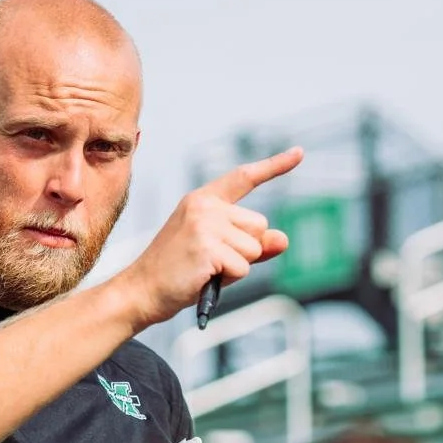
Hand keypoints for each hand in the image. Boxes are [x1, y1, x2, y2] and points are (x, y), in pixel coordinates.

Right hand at [113, 147, 303, 328]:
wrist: (142, 290)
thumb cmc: (178, 270)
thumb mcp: (216, 249)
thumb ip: (251, 243)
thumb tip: (284, 238)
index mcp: (203, 199)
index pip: (244, 177)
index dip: (275, 166)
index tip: (300, 153)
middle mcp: (204, 206)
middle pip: (259, 225)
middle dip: (245, 249)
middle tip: (209, 259)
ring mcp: (205, 225)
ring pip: (254, 248)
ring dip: (236, 266)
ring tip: (204, 268)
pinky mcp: (208, 248)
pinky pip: (244, 267)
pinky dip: (228, 279)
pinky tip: (203, 277)